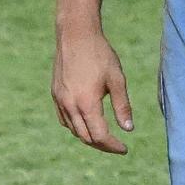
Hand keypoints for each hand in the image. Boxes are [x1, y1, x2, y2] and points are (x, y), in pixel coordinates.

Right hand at [52, 21, 133, 154]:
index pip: (100, 135)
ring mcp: (60, 101)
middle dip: (102, 145)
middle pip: (85, 137)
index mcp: (86, 104)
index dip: (112, 146)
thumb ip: (122, 106)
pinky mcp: (55, 94)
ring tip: (105, 137)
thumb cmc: (100, 55)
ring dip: (89, 137)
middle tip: (117, 146)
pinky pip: (65, 119)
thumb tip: (129, 129)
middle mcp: (70, 106)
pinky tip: (87, 123)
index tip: (124, 149)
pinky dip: (77, 126)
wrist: (76, 35)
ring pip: (73, 130)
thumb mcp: (117, 79)